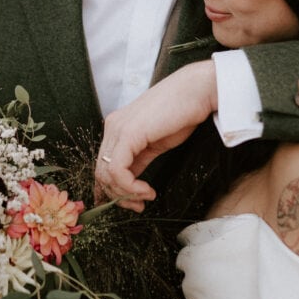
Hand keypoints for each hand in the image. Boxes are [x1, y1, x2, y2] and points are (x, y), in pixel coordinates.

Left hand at [95, 61, 217, 209]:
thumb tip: (130, 183)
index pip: (103, 165)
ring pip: (107, 174)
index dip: (111, 190)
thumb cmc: (182, 113)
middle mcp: (112, 127)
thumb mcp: (155, 143)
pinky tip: (146, 190)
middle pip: (101, 172)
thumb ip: (139, 160)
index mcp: (117, 127)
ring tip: (145, 199)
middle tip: (138, 207)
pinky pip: (118, 170)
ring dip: (126, 194)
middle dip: (118, 196)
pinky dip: (130, 187)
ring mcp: (118, 129)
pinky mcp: (128, 134)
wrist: (197, 91)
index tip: (129, 205)